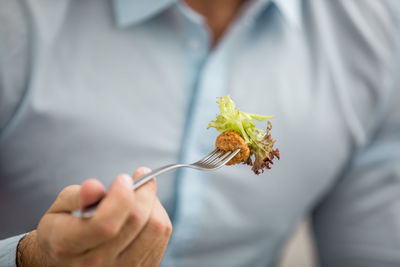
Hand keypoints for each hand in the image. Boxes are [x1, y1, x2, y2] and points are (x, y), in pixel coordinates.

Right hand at [17, 167, 171, 266]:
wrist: (67, 261)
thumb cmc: (64, 229)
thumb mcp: (59, 209)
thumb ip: (76, 196)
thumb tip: (94, 188)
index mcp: (69, 246)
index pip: (105, 224)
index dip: (121, 197)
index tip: (123, 178)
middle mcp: (97, 265)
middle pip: (136, 221)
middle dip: (143, 190)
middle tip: (140, 175)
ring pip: (155, 227)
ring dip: (153, 202)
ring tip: (141, 193)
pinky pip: (161, 236)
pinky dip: (158, 214)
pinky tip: (145, 209)